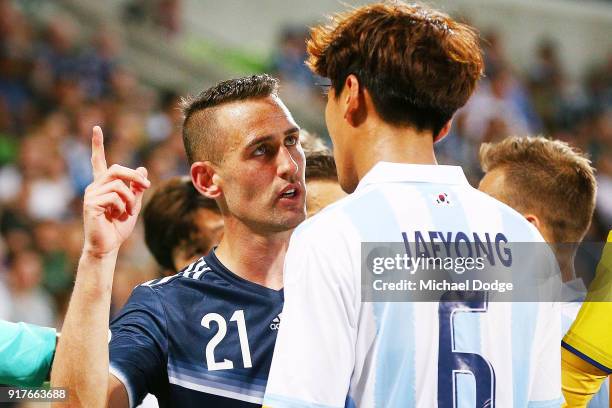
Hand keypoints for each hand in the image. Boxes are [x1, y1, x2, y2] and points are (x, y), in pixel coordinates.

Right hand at [82, 126, 150, 257]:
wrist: (108, 245)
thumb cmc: (119, 227)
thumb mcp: (133, 204)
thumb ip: (136, 187)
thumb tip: (143, 169)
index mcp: (103, 185)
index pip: (98, 161)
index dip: (97, 145)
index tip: (96, 128)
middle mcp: (94, 187)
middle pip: (116, 169)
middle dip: (134, 176)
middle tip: (145, 186)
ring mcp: (91, 194)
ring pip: (118, 184)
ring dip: (130, 198)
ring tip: (126, 212)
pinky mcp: (90, 204)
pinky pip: (114, 196)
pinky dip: (123, 206)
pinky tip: (117, 216)